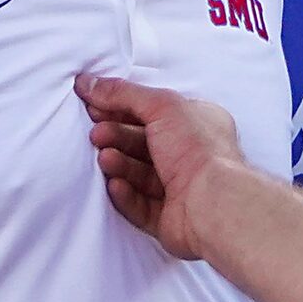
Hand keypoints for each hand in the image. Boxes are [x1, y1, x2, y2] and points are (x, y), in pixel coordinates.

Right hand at [78, 74, 243, 261]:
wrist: (213, 203)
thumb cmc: (199, 150)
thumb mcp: (162, 106)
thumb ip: (124, 94)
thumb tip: (88, 82)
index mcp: (197, 125)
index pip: (153, 113)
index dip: (121, 108)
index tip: (92, 106)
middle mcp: (192, 156)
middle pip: (142, 144)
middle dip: (117, 136)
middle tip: (97, 136)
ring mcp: (182, 190)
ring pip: (139, 175)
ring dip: (119, 165)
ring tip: (106, 159)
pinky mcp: (170, 219)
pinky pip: (140, 206)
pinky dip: (125, 195)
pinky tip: (116, 185)